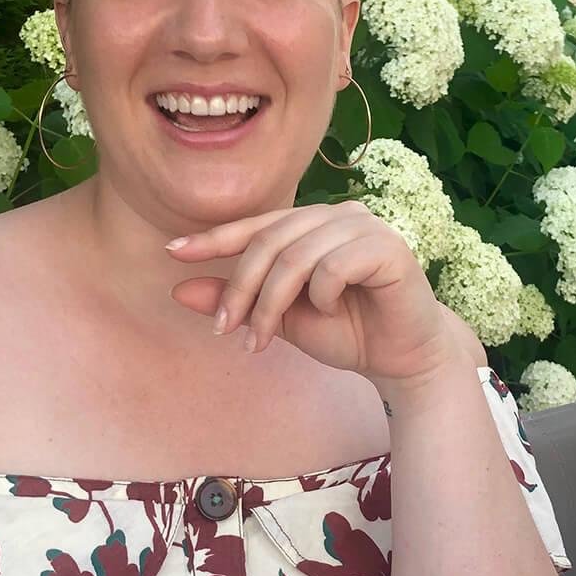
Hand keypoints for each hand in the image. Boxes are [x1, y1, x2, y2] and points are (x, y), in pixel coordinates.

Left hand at [166, 201, 485, 389]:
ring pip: (295, 256)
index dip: (214, 239)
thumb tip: (178, 289)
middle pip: (269, 242)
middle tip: (225, 331)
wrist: (402, 360)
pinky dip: (321, 296)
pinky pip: (332, 266)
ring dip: (270, 304)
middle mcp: (338, 215)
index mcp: (313, 224)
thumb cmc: (346, 333)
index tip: (173, 253)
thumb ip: (237, 300)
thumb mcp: (280, 318)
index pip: (256, 226)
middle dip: (239, 290)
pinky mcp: (388, 247)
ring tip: (262, 340)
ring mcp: (365, 226)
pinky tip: (331, 313)